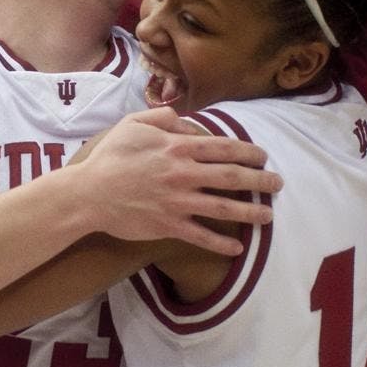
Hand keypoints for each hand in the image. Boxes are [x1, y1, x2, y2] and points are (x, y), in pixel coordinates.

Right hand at [76, 107, 282, 254]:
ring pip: (223, 208)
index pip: (223, 148)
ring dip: (250, 212)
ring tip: (268, 215)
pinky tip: (237, 249)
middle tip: (277, 183)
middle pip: (231, 177)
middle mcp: (183, 174)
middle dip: (260, 180)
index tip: (262, 156)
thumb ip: (163, 117)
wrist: (88, 193)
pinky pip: (201, 236)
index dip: (247, 151)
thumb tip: (188, 121)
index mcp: (177, 148)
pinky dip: (220, 244)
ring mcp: (177, 202)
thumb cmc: (110, 157)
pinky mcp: (168, 225)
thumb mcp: (133, 123)